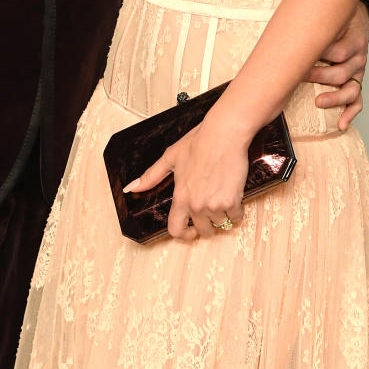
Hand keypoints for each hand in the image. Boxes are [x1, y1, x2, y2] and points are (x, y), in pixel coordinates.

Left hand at [123, 117, 248, 240]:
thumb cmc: (199, 142)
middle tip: (212, 209)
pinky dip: (237, 210)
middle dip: (208, 224)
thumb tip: (131, 188)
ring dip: (223, 215)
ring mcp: (214, 205)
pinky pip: (236, 217)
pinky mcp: (232, 201)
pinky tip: (234, 196)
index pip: (176, 230)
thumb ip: (151, 176)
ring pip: (221, 224)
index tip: (192, 230)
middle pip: (203, 231)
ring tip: (222, 197)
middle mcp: (196, 205)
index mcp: (180, 197)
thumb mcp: (171, 158)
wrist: (224, 134)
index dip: (184, 234)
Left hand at [307, 0, 368, 129]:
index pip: (340, 52)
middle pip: (342, 73)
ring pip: (351, 90)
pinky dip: (350, 114)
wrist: (355, 17)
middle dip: (320, 76)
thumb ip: (315, 22)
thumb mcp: (330, 15)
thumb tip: (284, 27)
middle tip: (302, 76)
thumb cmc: (336, 18)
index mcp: (353, 39)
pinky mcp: (356, 81)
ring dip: (334, 98)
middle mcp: (358, 57)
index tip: (302, 57)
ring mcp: (358, 71)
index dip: (321, 55)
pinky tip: (342, 124)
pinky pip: (357, 101)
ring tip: (318, 102)